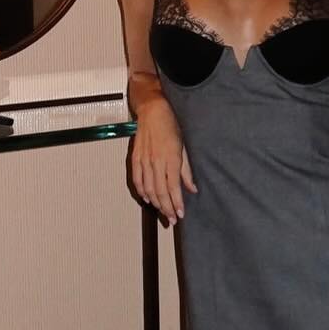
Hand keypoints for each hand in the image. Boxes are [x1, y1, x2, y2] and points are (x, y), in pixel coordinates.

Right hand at [130, 100, 195, 224]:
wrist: (153, 110)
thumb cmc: (172, 125)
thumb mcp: (185, 146)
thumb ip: (187, 170)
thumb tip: (192, 188)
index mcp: (171, 158)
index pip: (173, 187)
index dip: (176, 203)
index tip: (180, 214)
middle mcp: (156, 161)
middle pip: (160, 191)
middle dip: (166, 208)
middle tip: (171, 219)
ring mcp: (144, 160)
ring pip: (148, 188)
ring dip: (155, 202)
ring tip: (162, 212)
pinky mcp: (136, 157)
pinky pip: (137, 179)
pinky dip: (141, 191)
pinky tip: (147, 198)